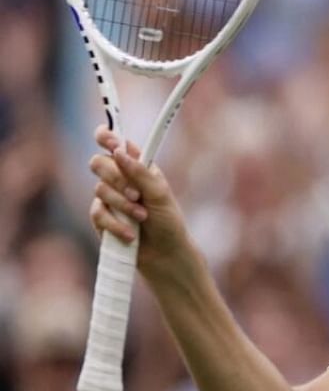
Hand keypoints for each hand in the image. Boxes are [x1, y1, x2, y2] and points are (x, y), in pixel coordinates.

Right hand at [87, 125, 193, 277]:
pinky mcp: (101, 218)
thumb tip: (119, 152)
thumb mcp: (160, 194)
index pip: (115, 143)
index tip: (111, 142)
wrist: (164, 254)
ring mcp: (108, 198)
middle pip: (99, 163)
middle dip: (116, 178)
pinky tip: (130, 234)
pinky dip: (115, 224)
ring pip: (99, 189)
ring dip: (122, 204)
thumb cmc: (168, 221)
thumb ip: (140, 172)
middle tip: (136, 194)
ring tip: (142, 217)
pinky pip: (97, 213)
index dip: (107, 137)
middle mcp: (120, 178)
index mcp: (138, 166)